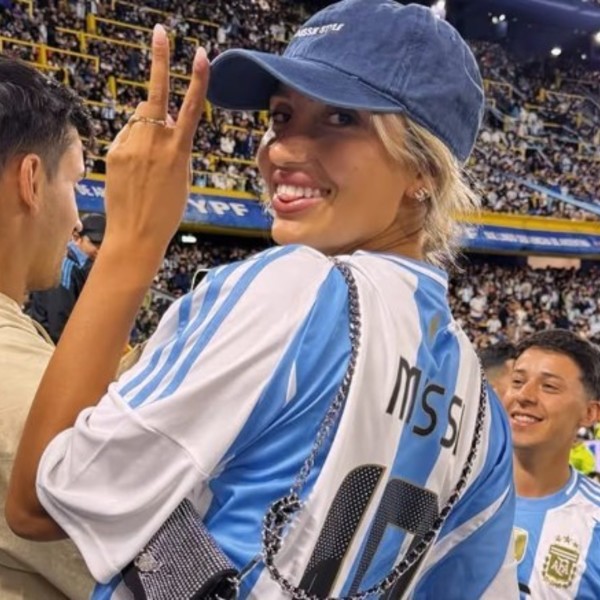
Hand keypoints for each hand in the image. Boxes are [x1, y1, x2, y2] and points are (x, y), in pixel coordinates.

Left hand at [103, 24, 207, 261]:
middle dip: (159, 63)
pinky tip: (135, 169)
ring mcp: (131, 146)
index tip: (200, 54)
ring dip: (147, 127)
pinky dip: (133, 144)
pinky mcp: (114, 152)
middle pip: (156, 98)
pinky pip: (127, 136)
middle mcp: (154, 143)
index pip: (190, 108)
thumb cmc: (166, 211)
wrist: (136, 234)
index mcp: (179, 152)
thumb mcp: (182, 178)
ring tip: (148, 161)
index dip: (197, 79)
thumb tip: (165, 120)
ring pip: (140, 120)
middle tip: (161, 33)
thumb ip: (176, 146)